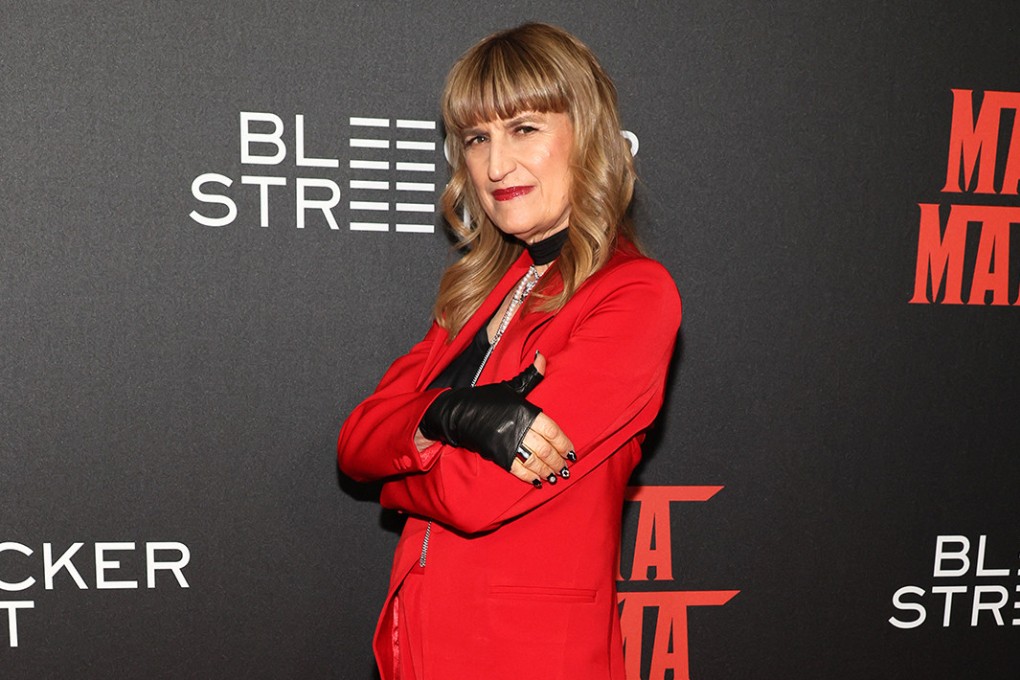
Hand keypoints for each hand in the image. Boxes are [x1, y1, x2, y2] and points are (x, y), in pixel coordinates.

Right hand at [418, 354, 572, 485]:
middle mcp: (520, 427)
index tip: (572, 453)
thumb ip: (531, 376)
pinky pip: (518, 469)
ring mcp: (509, 442)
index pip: (553, 430)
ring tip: (555, 477)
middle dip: (558, 461)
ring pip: (535, 461)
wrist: (460, 413)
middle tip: (566, 469)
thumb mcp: (511, 387)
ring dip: (547, 471)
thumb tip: (542, 356)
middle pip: (546, 449)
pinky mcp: (498, 455)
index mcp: (526, 411)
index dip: (564, 444)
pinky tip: (538, 481)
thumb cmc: (487, 399)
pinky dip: (529, 477)